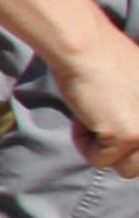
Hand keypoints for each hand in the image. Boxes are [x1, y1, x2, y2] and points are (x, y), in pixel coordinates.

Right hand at [58, 25, 138, 174]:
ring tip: (97, 117)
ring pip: (126, 168)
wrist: (87, 48)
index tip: (117, 125)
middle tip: (108, 120)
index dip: (135, 144)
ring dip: (104, 149)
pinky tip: (85, 114)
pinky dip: (83, 142)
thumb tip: (136, 139)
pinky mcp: (129, 136)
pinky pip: (99, 160)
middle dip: (122, 150)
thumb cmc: (107, 62)